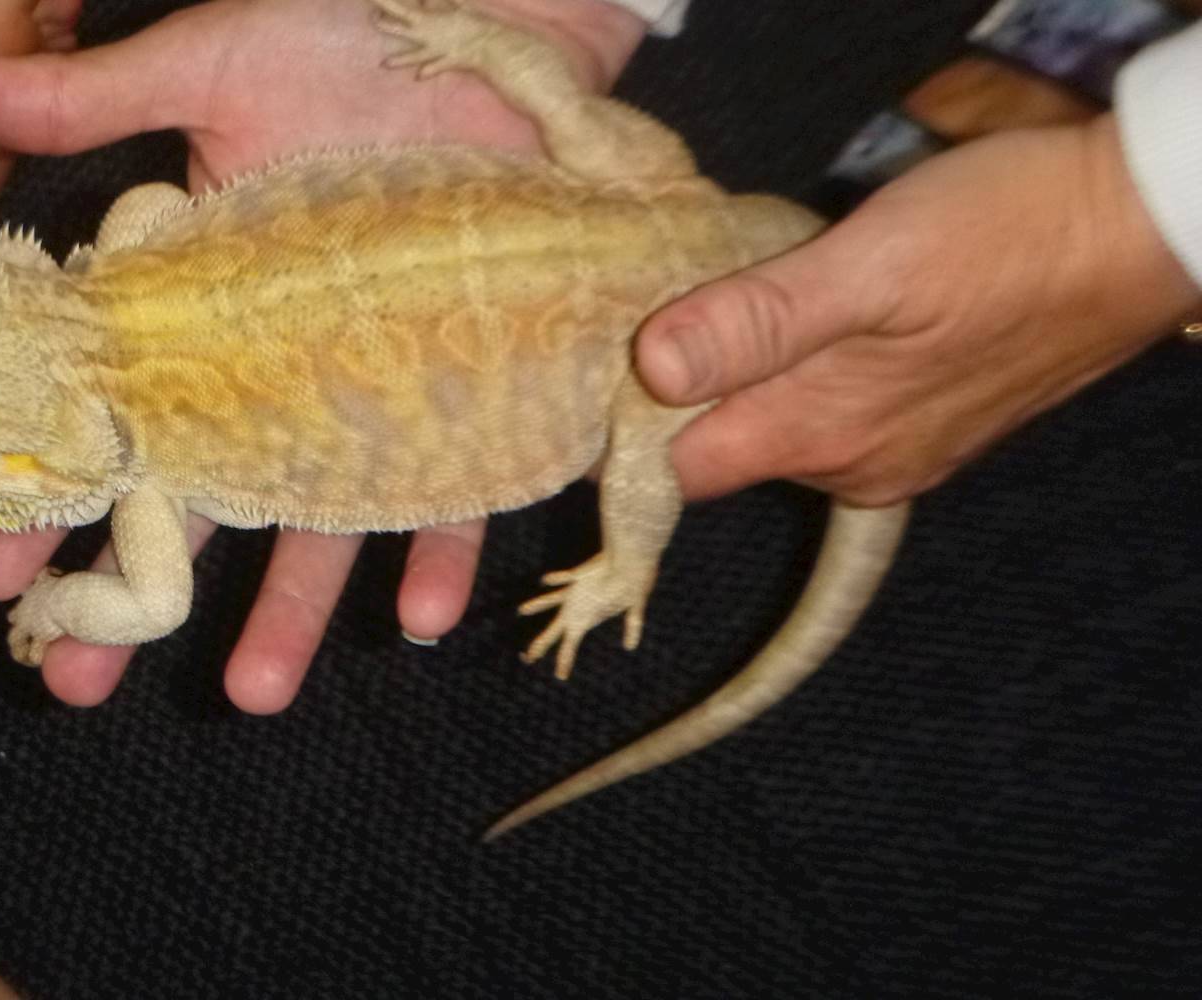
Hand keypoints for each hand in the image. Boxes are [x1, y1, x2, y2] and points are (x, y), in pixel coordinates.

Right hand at [0, 0, 647, 712]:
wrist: (498, 27)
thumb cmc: (348, 35)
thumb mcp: (215, 62)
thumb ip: (93, 102)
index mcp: (203, 304)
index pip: (112, 415)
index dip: (50, 490)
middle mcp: (281, 366)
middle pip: (202, 498)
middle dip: (138, 593)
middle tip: (77, 679)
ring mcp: (377, 387)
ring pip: (324, 520)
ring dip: (289, 610)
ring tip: (250, 692)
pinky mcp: (480, 385)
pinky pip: (460, 487)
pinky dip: (442, 551)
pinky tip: (416, 616)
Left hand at [637, 114, 1201, 505]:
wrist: (1141, 231)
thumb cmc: (1005, 235)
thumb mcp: (870, 264)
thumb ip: (759, 322)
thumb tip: (652, 369)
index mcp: (822, 436)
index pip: (681, 471)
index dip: (636, 422)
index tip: (617, 356)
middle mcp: (852, 468)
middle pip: (727, 449)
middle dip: (694, 390)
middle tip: (691, 300)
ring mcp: (896, 454)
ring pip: (781, 429)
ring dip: (754, 376)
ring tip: (761, 297)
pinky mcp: (930, 428)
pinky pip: (836, 416)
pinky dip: (810, 376)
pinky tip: (823, 319)